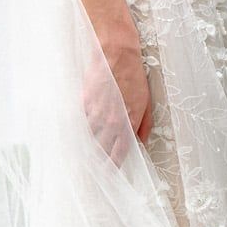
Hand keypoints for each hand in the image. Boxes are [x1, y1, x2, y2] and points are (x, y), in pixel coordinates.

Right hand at [83, 35, 152, 164]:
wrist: (116, 54)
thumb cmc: (134, 77)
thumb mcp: (146, 102)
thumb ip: (143, 125)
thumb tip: (140, 141)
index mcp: (127, 122)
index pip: (119, 152)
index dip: (113, 165)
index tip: (109, 173)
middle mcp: (110, 121)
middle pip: (101, 149)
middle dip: (98, 160)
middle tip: (95, 168)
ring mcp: (95, 112)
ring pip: (89, 136)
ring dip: (88, 145)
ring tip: (84, 154)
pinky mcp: (84, 102)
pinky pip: (81, 120)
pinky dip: (82, 127)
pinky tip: (80, 131)